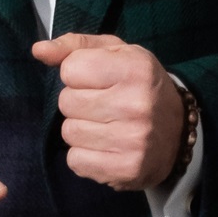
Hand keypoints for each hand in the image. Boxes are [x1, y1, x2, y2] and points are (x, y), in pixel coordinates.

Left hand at [32, 33, 183, 190]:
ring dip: (81, 130)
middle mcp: (136, 104)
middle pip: (66, 102)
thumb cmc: (139, 85)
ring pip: (68, 133)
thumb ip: (75, 47)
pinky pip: (75, 161)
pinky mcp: (126, 169)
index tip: (98, 80)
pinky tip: (106, 148)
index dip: (78, 74)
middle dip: (78, 103)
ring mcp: (132, 140)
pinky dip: (84, 156)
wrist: (179, 131)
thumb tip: (38, 50)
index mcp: (134, 69)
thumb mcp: (116, 53)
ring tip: (106, 126)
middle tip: (104, 105)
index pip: (70, 69)